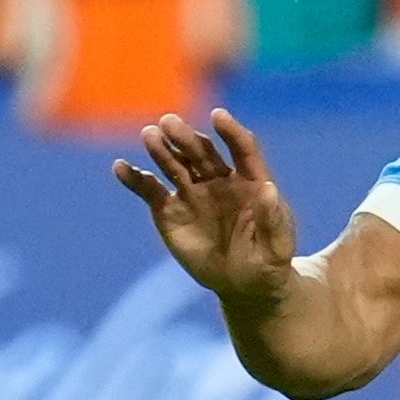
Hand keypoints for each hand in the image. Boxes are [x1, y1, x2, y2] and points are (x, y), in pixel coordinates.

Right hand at [114, 110, 303, 301]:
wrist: (243, 282)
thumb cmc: (268, 260)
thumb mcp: (278, 245)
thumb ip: (273, 218)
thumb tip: (268, 188)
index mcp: (250, 179)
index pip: (241, 148)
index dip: (231, 131)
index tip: (217, 116)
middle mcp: (219, 179)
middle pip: (202, 152)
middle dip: (186, 137)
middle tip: (169, 123)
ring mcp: (192, 192)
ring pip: (175, 165)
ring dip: (161, 149)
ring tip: (149, 136)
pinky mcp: (169, 210)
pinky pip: (150, 190)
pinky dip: (135, 178)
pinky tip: (120, 168)